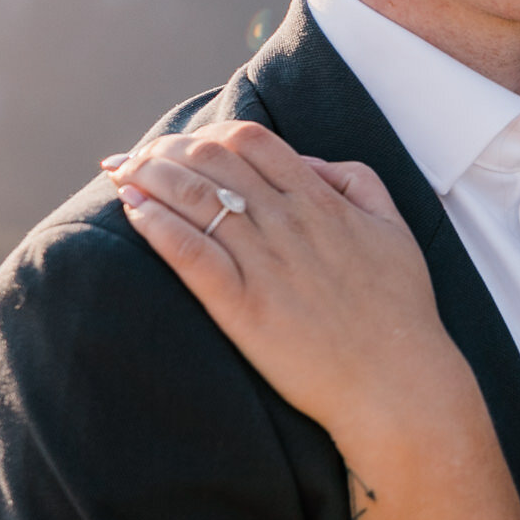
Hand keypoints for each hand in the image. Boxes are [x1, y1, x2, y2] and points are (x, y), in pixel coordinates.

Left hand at [106, 123, 461, 442]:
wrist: (397, 384)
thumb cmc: (399, 311)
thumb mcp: (394, 228)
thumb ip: (356, 181)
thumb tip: (309, 162)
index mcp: (322, 201)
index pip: (250, 140)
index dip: (206, 134)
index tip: (182, 146)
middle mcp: (289, 223)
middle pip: (211, 160)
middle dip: (164, 150)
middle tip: (136, 158)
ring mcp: (265, 265)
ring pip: (194, 198)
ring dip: (148, 176)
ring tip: (120, 173)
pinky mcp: (244, 309)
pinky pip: (190, 253)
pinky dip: (156, 225)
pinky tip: (134, 210)